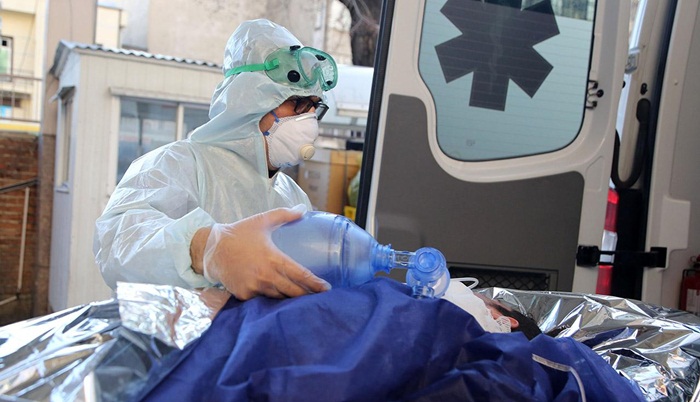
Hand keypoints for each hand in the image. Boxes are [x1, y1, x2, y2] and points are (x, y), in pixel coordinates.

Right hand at [193, 206, 330, 299]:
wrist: (211, 249)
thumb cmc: (239, 234)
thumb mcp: (262, 220)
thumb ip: (284, 215)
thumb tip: (303, 209)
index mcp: (273, 259)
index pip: (300, 275)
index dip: (315, 284)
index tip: (327, 288)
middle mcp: (265, 276)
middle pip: (293, 292)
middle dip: (307, 296)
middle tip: (319, 297)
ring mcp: (254, 287)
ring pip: (279, 298)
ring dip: (290, 299)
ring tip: (303, 300)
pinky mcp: (244, 295)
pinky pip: (263, 300)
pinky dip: (271, 298)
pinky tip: (280, 300)